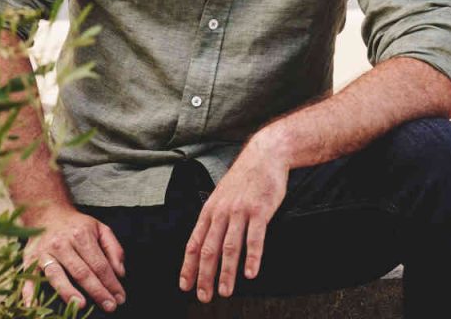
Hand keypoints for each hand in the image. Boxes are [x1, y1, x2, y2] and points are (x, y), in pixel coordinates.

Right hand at [20, 204, 125, 313]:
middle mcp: (62, 244)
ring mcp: (44, 252)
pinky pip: (29, 278)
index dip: (111, 282)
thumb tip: (120, 273)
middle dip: (97, 291)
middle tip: (110, 307)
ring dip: (68, 292)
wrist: (47, 213)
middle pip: (81, 272)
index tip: (119, 297)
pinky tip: (33, 306)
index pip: (100, 264)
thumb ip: (114, 249)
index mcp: (81, 235)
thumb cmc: (78, 226)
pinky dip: (29, 293)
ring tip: (80, 306)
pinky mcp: (29, 259)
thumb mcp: (101, 228)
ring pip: (56, 275)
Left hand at [178, 134, 289, 302]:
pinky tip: (250, 273)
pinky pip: (255, 238)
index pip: (193, 243)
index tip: (185, 286)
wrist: (265, 154)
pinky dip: (252, 257)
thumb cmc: (244, 177)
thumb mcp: (221, 195)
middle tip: (204, 296)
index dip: (188, 267)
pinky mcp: (260, 210)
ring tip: (225, 291)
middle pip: (208, 249)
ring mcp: (240, 211)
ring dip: (226, 272)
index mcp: (209, 210)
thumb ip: (214, 217)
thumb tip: (204, 241)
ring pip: (229, 247)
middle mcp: (221, 212)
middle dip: (204, 276)